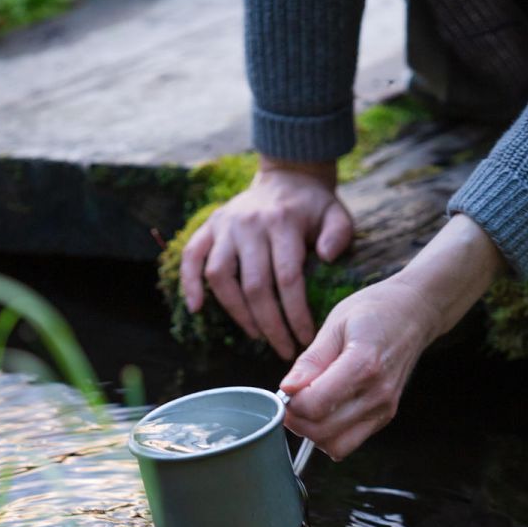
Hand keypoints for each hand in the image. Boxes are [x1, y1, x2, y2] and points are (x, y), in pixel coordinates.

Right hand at [180, 157, 353, 359]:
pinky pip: (190, 257)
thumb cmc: (313, 206)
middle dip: (270, 324)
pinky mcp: (208, 227)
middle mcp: (249, 224)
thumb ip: (339, 233)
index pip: (287, 277)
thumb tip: (328, 257)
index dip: (295, 314)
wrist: (286, 177)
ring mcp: (225, 225)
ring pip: (220, 276)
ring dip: (237, 312)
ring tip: (256, 334)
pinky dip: (189, 283)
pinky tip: (197, 309)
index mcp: (282, 222)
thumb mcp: (336, 213)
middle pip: (254, 285)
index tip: (305, 339)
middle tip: (283, 349)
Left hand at [280, 215, 504, 459]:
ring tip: (308, 406)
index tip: (287, 389)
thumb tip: (287, 388)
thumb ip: (311, 361)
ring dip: (312, 432)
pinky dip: (329, 435)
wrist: (414, 313)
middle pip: (322, 431)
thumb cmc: (375, 312)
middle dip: (297, 420)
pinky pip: (349, 442)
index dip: (291, 402)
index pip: (315, 405)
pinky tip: (325, 411)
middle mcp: (378, 393)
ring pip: (335, 446)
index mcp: (364, 364)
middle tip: (291, 400)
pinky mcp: (385, 417)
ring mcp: (384, 408)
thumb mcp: (335, 324)